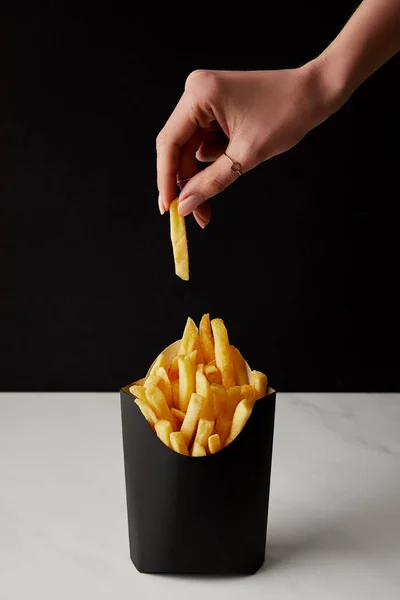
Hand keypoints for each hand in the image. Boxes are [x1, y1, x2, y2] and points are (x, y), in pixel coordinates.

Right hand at [156, 62, 335, 226]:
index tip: (168, 209)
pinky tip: (240, 155)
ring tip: (236, 169)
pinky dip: (218, 159)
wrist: (315, 94)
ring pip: (193, 148)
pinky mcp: (216, 108)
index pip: (170, 143)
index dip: (166, 179)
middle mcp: (196, 92)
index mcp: (199, 95)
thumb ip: (211, 182)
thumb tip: (185, 205)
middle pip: (179, 148)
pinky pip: (207, 142)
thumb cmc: (286, 115)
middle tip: (196, 214)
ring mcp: (206, 100)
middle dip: (188, 181)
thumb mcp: (246, 155)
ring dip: (206, 171)